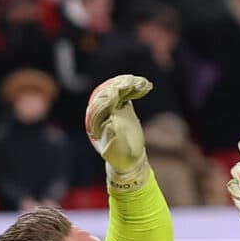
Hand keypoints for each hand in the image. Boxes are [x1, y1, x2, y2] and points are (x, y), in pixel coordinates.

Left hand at [85, 74, 151, 189]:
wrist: (129, 156)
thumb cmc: (120, 157)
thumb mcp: (115, 151)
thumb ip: (112, 140)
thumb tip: (110, 124)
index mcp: (94, 124)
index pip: (97, 108)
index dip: (107, 100)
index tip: (116, 94)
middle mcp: (101, 114)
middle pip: (106, 96)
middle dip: (117, 88)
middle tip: (129, 83)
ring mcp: (112, 108)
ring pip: (116, 92)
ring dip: (127, 85)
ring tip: (140, 83)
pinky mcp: (123, 106)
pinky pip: (126, 94)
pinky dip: (135, 88)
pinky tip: (146, 85)